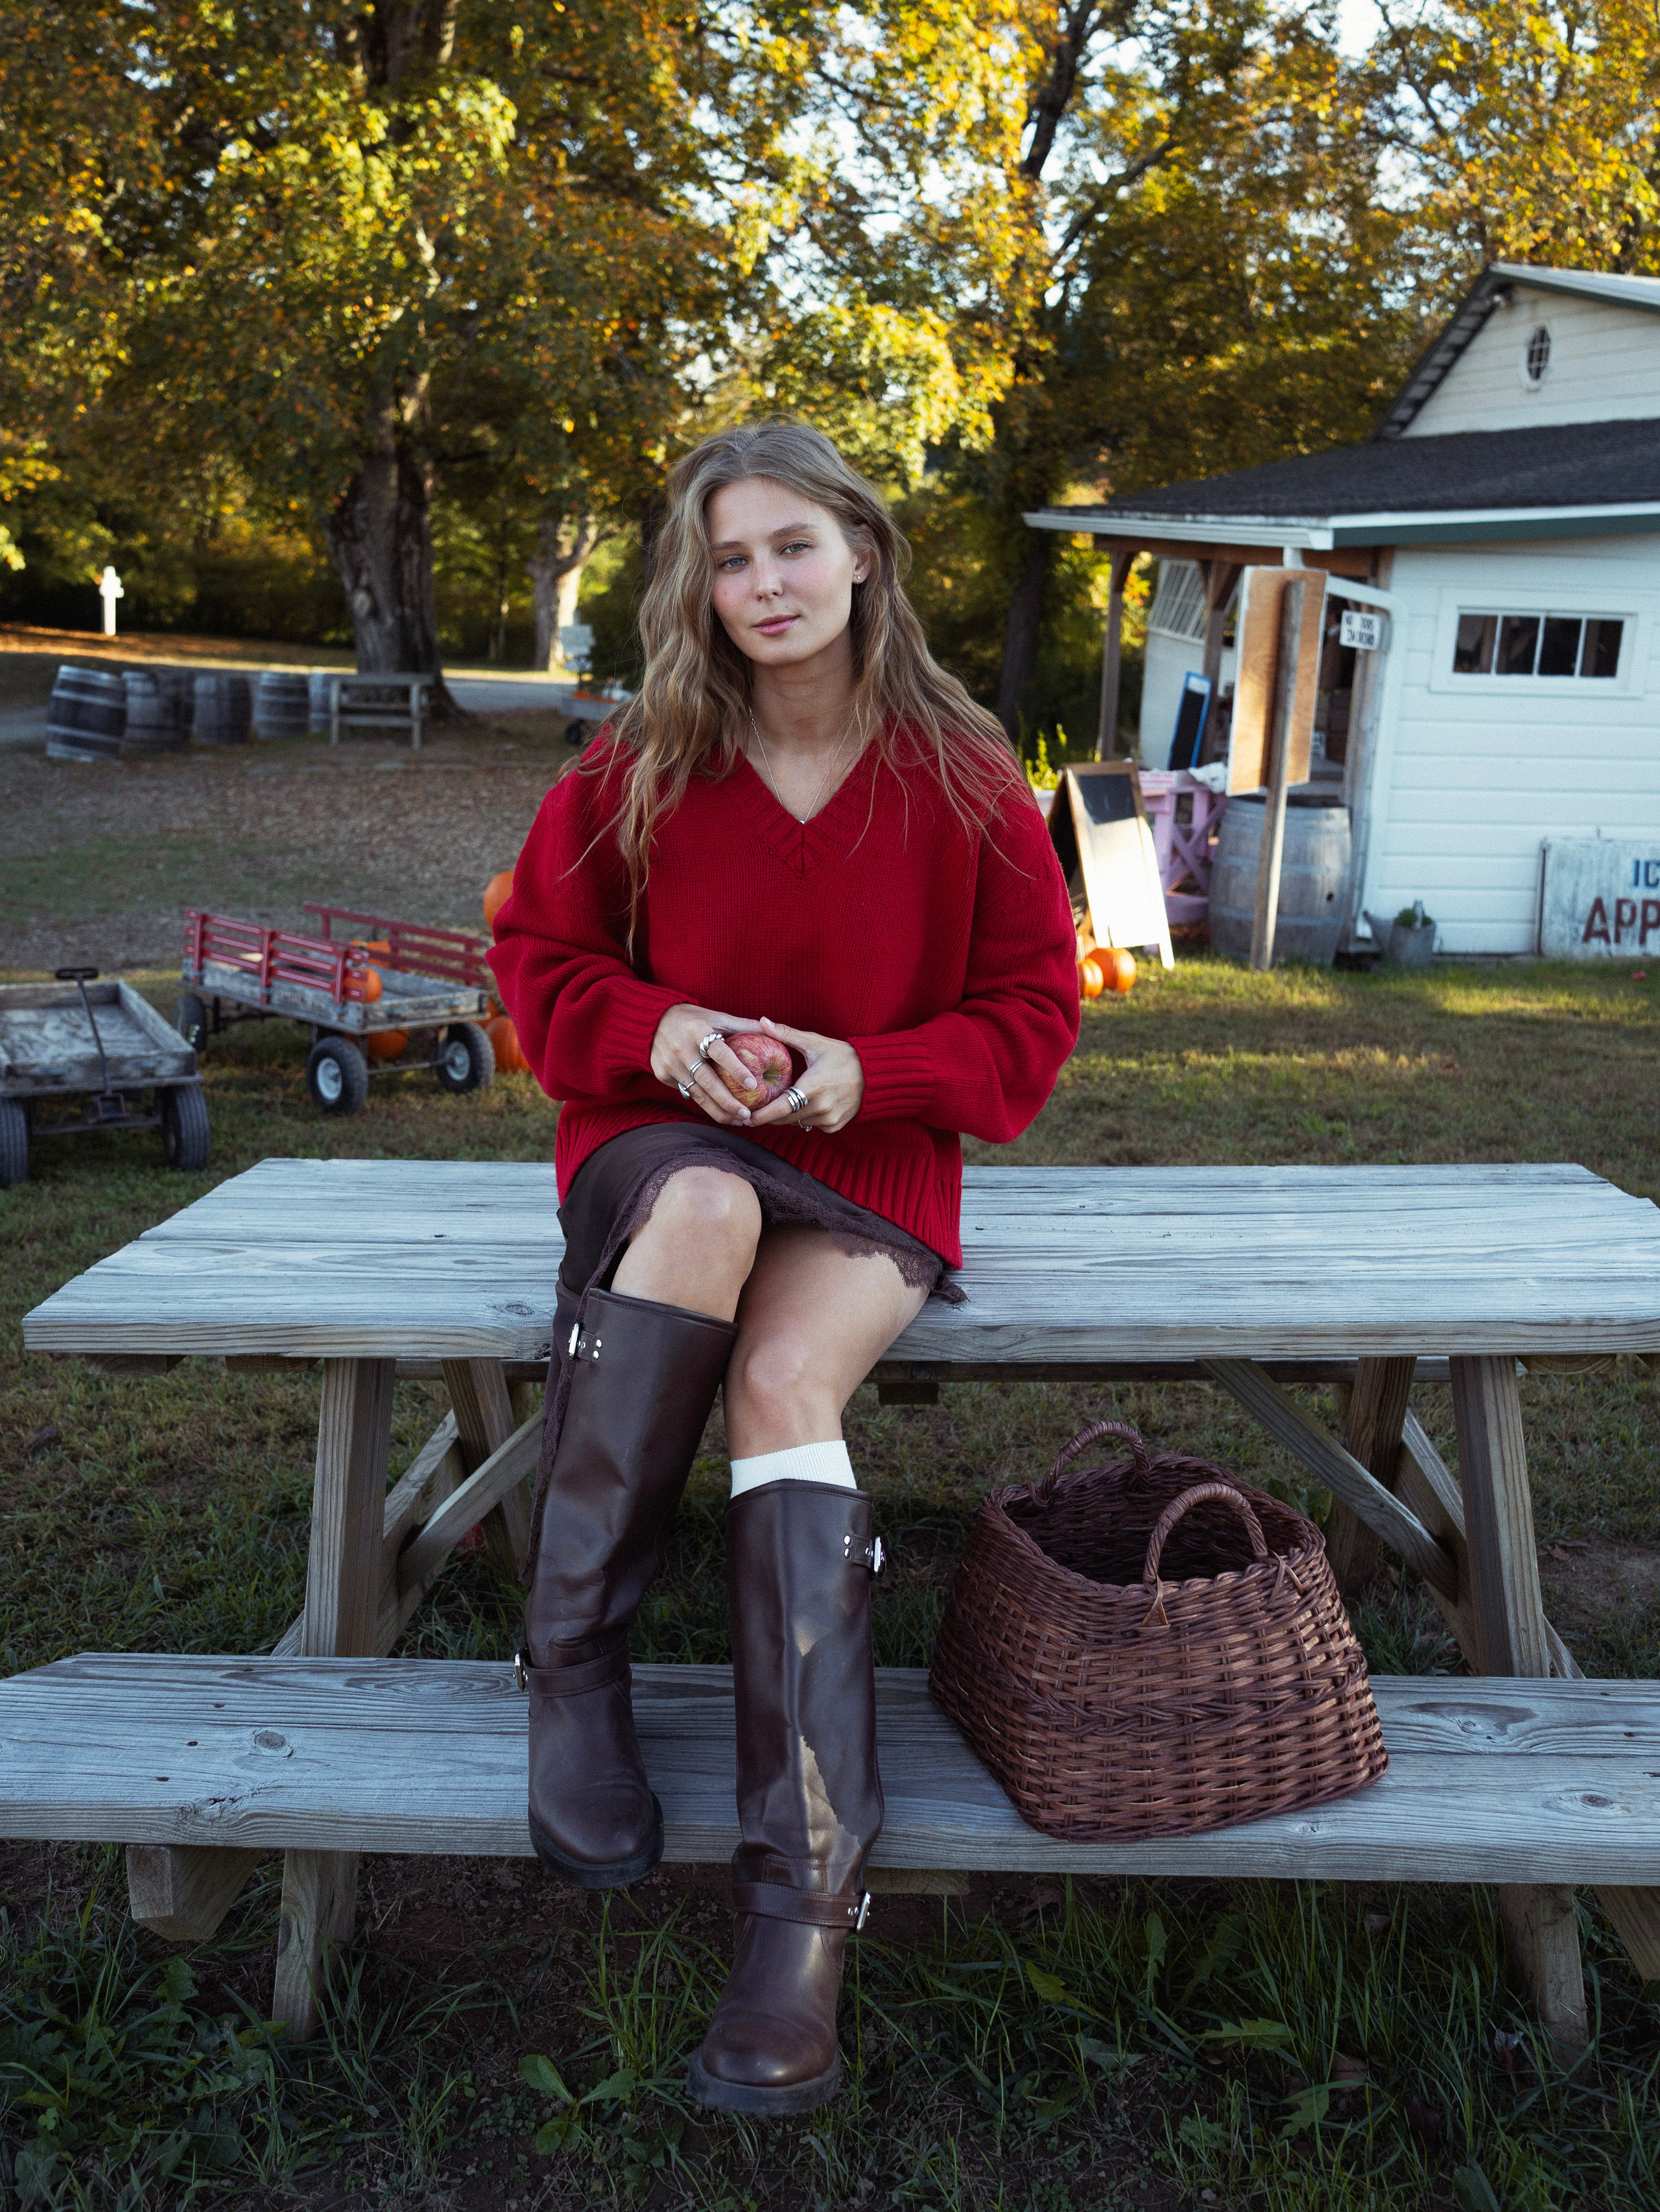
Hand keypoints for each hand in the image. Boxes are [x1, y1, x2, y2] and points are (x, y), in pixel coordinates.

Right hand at [649, 1003, 762, 1126]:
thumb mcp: (716, 1016)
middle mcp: (681, 1048)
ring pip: (697, 1093)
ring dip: (718, 1110)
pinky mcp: (662, 1075)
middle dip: (728, 1101)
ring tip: (737, 1121)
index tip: (753, 1085)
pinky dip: (704, 1104)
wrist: (652, 1021)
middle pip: (707, 1081)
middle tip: (747, 1115)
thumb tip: (772, 1029)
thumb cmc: (693, 1019)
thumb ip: (743, 1025)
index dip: (736, 1069)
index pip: (719, 1052)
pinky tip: (720, 1113)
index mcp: (697, 1030)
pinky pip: (687, 1093)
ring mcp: (670, 1063)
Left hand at [747, 1015, 864, 1134]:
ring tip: (780, 1102)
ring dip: (787, 1115)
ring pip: (797, 1122)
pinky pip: (811, 1125)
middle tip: (755, 1108)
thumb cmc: (844, 1056)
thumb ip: (786, 1034)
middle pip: (784, 1118)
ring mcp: (828, 1119)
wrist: (875, 1074)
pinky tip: (806, 1103)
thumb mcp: (815, 1043)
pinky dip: (805, 1116)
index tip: (746, 1117)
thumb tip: (762, 1021)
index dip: (760, 1116)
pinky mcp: (834, 1126)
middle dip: (769, 1114)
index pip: (779, 1109)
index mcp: (812, 1088)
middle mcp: (820, 1108)